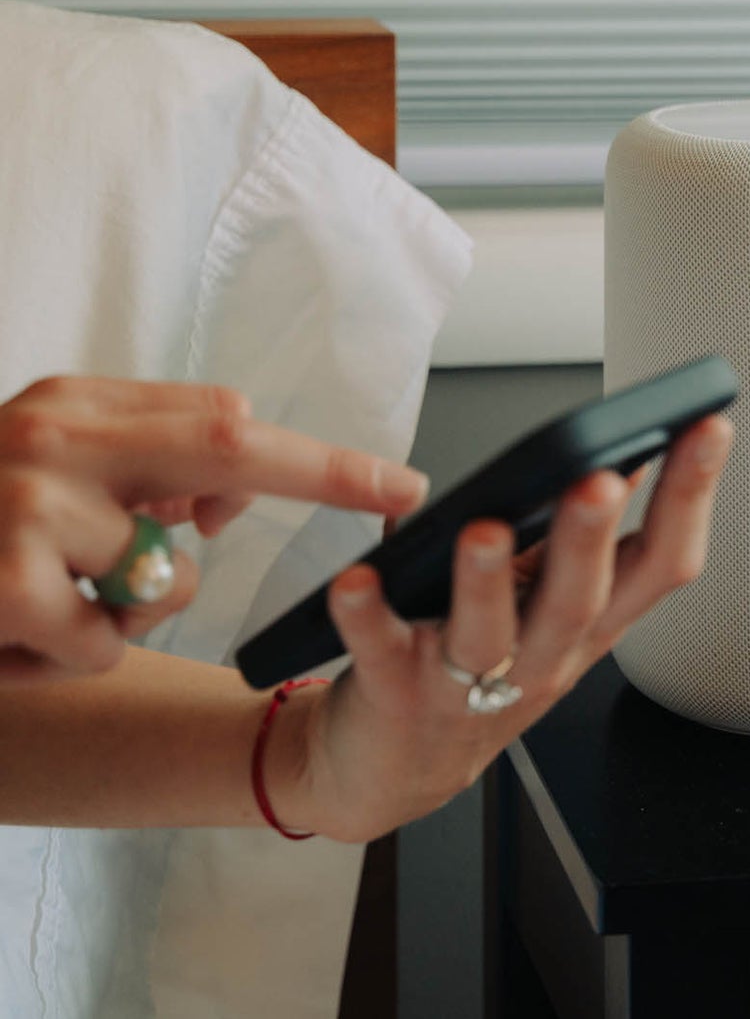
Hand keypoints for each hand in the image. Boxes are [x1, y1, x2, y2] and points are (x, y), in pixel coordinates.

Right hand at [0, 375, 430, 682]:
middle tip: (398, 492)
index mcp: (77, 408)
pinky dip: (81, 655)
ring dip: (132, 607)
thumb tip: (229, 493)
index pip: (224, 418)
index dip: (313, 456)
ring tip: (49, 601)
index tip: (395, 479)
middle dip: (324, 471)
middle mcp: (56, 434)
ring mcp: (27, 501)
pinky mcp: (2, 577)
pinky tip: (21, 636)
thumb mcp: (55, 478)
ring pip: (163, 573)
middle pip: (227, 443)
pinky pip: (103, 637)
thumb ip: (142, 476)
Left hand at [269, 413, 733, 842]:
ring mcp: (468, 684)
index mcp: (587, 625)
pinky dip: (369, 616)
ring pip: (486, 634)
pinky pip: (380, 652)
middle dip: (592, 539)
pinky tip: (359, 578)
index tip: (708, 429)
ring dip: (486, 582)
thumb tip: (636, 453)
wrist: (394, 772)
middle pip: (579, 601)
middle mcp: (539, 659)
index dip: (691, 499)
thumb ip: (593, 540)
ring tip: (484, 531)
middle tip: (601, 479)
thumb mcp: (554, 607)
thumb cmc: (481, 672)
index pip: (661, 562)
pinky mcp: (395, 696)